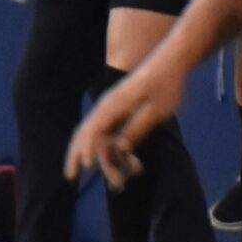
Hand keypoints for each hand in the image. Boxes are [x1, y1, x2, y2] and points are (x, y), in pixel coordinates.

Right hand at [66, 62, 183, 187]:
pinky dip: (108, 148)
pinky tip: (122, 161)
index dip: (88, 149)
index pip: (93, 129)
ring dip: (97, 156)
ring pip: (93, 134)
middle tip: (70, 177)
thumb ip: (137, 129)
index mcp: (115, 105)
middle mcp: (107, 106)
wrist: (171, 62)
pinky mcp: (120, 110)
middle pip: (84, 132)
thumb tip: (120, 149)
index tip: (87, 167)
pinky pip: (106, 131)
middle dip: (75, 155)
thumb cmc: (167, 85)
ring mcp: (112, 107)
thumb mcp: (157, 110)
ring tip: (112, 179)